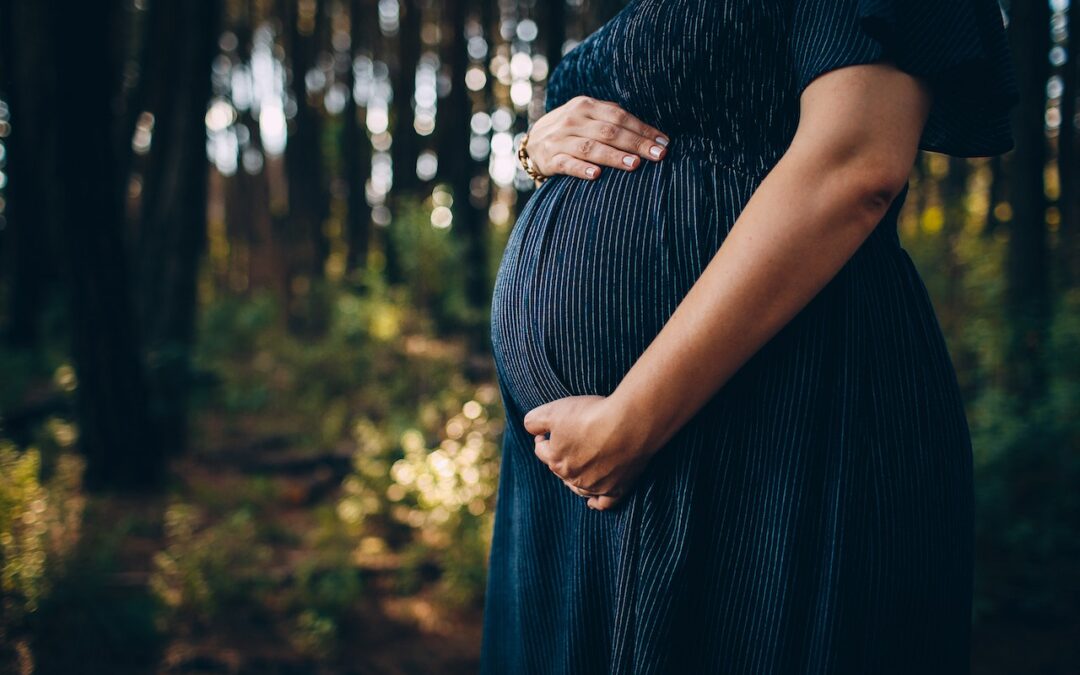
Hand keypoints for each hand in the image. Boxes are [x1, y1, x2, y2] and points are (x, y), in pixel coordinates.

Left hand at [523, 395, 654, 510]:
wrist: (630, 423)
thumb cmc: (592, 415)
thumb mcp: (554, 410)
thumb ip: (534, 421)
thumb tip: (531, 428)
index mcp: (556, 461)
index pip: (541, 451)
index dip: (543, 437)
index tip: (549, 429)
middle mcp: (573, 478)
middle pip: (560, 469)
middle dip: (560, 456)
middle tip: (569, 441)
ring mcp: (596, 486)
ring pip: (579, 487)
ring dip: (574, 478)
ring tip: (578, 466)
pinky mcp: (618, 488)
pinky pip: (604, 503)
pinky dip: (597, 502)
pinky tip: (592, 502)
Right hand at [525, 96, 669, 180]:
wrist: (532, 142)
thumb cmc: (571, 131)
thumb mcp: (587, 116)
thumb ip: (611, 118)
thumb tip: (649, 131)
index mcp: (586, 106)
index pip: (619, 117)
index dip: (643, 129)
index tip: (663, 143)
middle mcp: (572, 120)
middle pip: (609, 132)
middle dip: (636, 144)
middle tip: (658, 155)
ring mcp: (559, 140)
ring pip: (590, 148)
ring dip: (614, 156)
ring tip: (635, 165)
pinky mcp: (549, 159)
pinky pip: (567, 165)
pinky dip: (581, 169)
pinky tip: (597, 175)